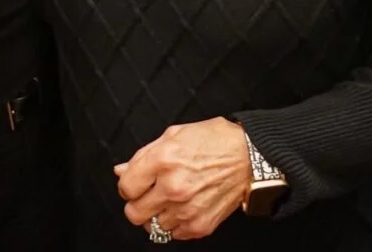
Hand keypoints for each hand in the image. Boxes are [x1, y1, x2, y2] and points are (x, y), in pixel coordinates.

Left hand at [114, 118, 250, 241]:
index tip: (134, 184)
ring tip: (170, 199)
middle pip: (134, 213)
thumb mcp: (174, 136)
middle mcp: (173, 187)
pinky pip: (173, 235)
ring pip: (153, 226)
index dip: (127, 185)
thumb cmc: (214, 142)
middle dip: (137, 204)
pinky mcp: (200, 225)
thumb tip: (121, 172)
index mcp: (164, 160)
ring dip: (157, 214)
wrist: (249, 157)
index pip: (126, 188)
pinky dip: (174, 224)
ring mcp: (187, 209)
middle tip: (148, 195)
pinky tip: (183, 207)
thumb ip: (143, 156)